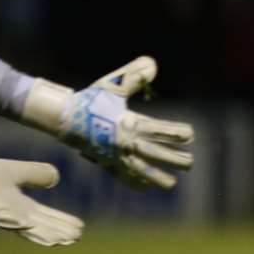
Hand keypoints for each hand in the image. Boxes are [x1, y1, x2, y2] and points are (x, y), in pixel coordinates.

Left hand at [0, 160, 83, 246]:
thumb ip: (34, 173)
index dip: (60, 222)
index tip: (80, 229)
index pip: (43, 217)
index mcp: (17, 207)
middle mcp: (9, 214)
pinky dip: (11, 219)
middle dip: (55, 231)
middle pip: (36, 225)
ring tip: (57, 240)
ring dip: (39, 233)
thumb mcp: (15, 171)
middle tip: (75, 238)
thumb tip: (55, 179)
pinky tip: (23, 221)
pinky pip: (0, 213)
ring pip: (20, 225)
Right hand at [61, 57, 194, 190]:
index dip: (174, 133)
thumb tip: (152, 64)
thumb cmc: (91, 99)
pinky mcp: (105, 162)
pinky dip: (134, 182)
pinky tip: (147, 189)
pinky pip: (121, 176)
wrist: (62, 117)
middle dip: (173, 159)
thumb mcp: (113, 84)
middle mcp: (123, 142)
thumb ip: (134, 75)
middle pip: (153, 153)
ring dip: (156, 177)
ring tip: (173, 184)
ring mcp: (114, 155)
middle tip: (190, 163)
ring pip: (139, 170)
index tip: (191, 135)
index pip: (157, 130)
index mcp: (128, 122)